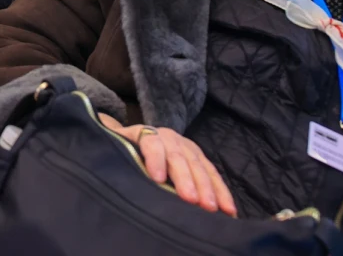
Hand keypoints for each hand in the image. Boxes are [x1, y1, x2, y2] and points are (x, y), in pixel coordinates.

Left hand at [99, 114, 235, 216]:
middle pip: (179, 157)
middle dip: (187, 179)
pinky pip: (213, 174)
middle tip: (192, 201)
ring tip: (213, 208)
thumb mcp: (118, 147)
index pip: (151, 143)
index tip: (156, 179)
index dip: (154, 159)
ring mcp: (187, 147)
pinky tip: (228, 209)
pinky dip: (222, 191)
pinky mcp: (200, 158)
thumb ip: (119, 154)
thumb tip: (113, 167)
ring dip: (208, 188)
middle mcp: (169, 138)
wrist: (139, 137)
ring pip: (199, 166)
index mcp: (146, 133)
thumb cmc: (125, 148)